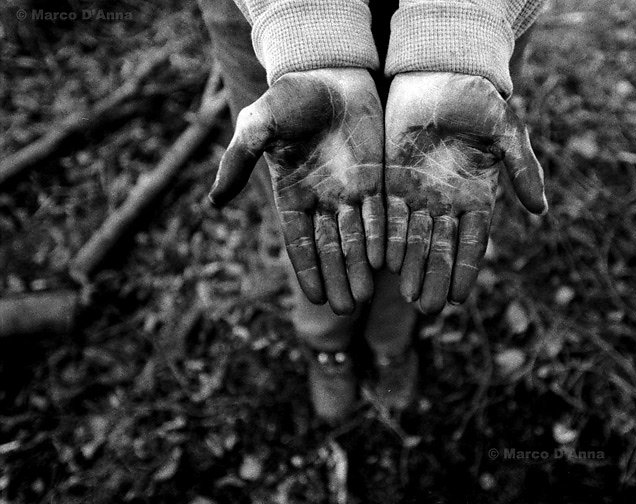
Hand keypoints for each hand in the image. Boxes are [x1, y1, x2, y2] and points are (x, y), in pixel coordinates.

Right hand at [209, 69, 383, 314]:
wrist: (327, 72)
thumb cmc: (289, 97)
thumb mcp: (258, 126)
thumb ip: (238, 162)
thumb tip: (213, 204)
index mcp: (291, 193)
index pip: (299, 241)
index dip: (307, 269)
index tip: (316, 299)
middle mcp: (321, 199)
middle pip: (329, 247)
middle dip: (337, 277)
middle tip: (345, 309)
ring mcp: (349, 190)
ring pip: (356, 237)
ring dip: (359, 266)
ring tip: (364, 296)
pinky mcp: (374, 177)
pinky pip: (380, 213)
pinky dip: (381, 237)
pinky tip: (385, 261)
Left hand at [385, 72, 546, 313]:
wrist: (439, 75)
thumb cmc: (478, 101)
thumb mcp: (506, 131)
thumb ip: (521, 169)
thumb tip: (540, 210)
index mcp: (477, 195)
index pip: (473, 242)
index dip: (466, 269)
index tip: (459, 299)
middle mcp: (448, 202)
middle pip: (441, 248)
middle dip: (435, 278)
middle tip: (427, 309)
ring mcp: (419, 193)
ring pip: (415, 238)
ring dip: (411, 267)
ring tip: (406, 297)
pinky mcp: (392, 181)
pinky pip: (390, 217)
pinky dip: (387, 239)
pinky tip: (384, 263)